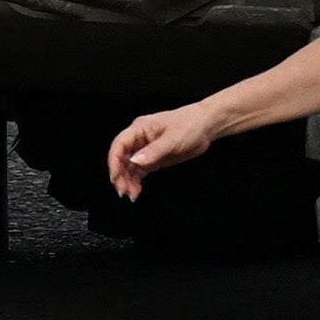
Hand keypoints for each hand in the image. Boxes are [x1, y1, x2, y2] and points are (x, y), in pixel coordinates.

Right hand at [105, 100, 221, 196]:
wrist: (206, 126)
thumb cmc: (190, 125)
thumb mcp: (173, 139)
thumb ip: (154, 151)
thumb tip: (134, 161)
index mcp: (140, 128)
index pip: (119, 144)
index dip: (114, 161)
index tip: (115, 177)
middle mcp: (139, 139)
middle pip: (121, 158)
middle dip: (120, 175)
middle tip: (123, 191)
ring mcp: (146, 149)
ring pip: (129, 167)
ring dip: (127, 181)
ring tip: (131, 195)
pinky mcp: (153, 159)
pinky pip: (139, 171)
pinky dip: (136, 181)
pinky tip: (137, 191)